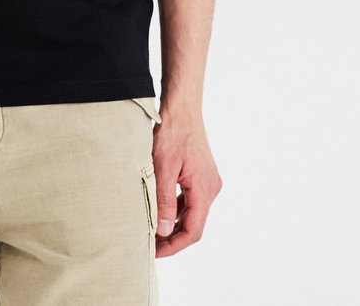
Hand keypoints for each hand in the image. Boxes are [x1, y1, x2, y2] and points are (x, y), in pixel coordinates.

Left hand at [151, 107, 221, 256]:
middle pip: (193, 224)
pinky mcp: (200, 173)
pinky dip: (175, 207)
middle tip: (149, 244)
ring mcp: (206, 180)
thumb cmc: (173, 132)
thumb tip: (162, 231)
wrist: (181, 107)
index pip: (193, 231)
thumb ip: (163, 201)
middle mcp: (210, 188)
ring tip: (150, 228)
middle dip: (172, 237)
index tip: (155, 251)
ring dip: (172, 222)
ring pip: (190, 211)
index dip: (174, 245)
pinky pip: (189, 198)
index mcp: (204, 190)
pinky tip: (159, 207)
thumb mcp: (163, 168)